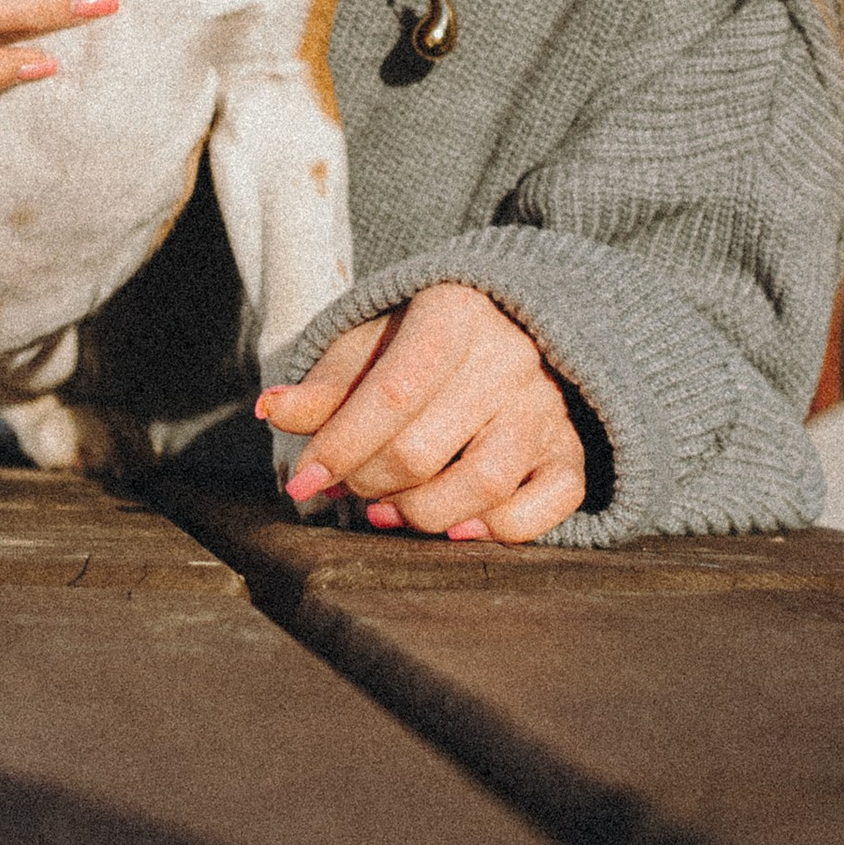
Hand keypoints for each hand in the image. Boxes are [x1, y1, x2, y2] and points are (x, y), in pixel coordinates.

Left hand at [257, 284, 587, 544]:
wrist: (517, 322)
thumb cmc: (427, 339)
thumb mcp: (373, 342)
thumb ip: (327, 383)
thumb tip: (272, 410)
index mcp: (454, 316)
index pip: (392, 394)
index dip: (341, 446)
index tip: (303, 481)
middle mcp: (509, 359)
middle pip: (425, 449)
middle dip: (370, 483)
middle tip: (348, 489)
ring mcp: (546, 406)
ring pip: (483, 484)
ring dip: (422, 515)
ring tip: (388, 511)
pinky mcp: (571, 448)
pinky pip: (551, 504)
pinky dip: (502, 528)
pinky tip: (457, 527)